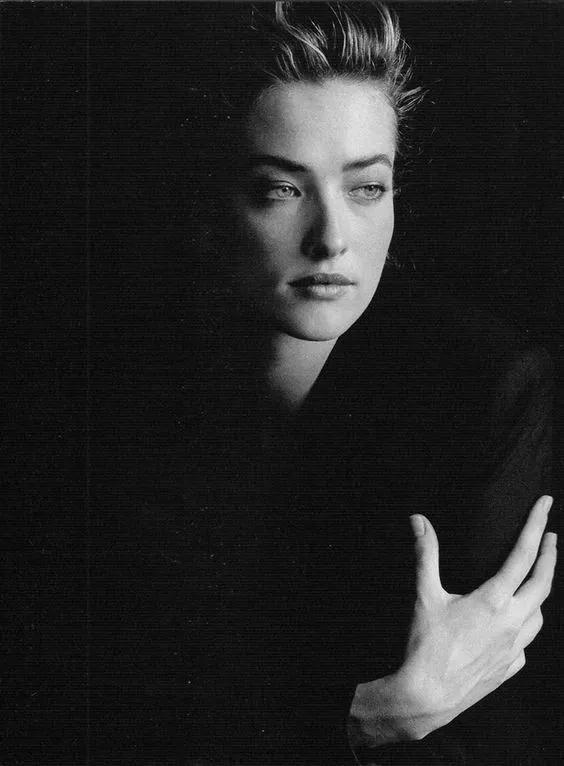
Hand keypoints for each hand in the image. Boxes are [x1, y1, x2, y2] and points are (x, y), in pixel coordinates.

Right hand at [348, 495, 556, 747]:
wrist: (427, 696)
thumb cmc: (425, 645)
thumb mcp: (424, 594)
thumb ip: (426, 554)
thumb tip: (419, 520)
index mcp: (493, 600)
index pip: (523, 554)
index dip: (536, 525)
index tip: (546, 504)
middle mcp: (512, 622)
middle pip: (542, 582)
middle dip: (549, 555)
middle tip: (551, 536)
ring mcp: (515, 647)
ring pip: (539, 614)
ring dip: (540, 592)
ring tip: (534, 580)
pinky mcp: (510, 667)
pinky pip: (526, 642)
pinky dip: (525, 626)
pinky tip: (514, 625)